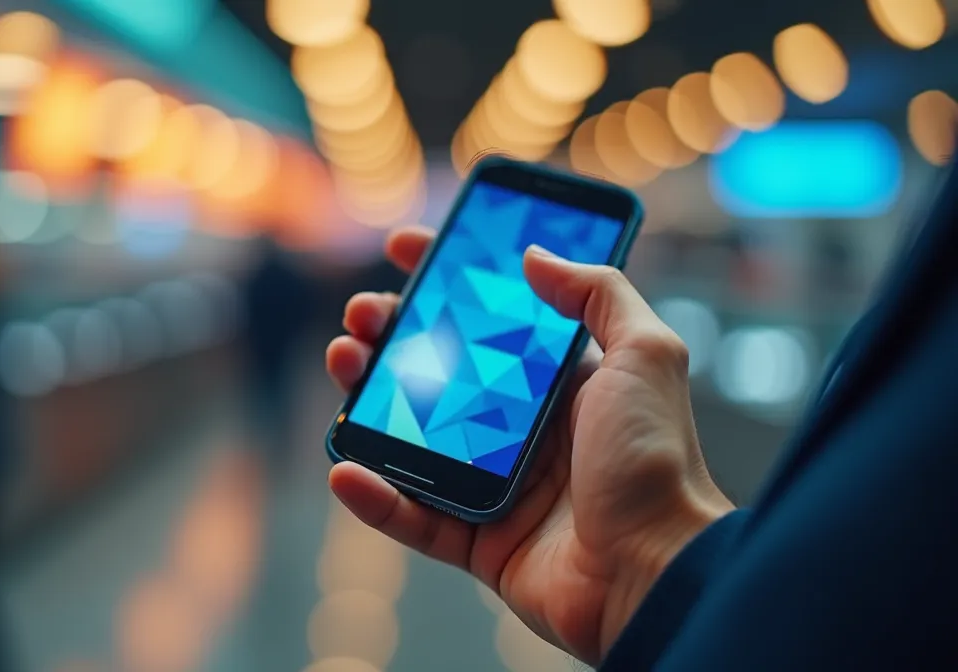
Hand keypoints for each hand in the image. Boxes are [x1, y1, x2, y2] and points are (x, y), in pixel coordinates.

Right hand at [326, 227, 733, 663]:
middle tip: (362, 316)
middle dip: (391, 335)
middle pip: (435, 373)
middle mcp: (520, 431)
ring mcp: (493, 486)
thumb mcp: (645, 355)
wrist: (659, 570)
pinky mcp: (476, 541)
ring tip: (344, 362)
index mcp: (556, 384)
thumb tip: (535, 254)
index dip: (446, 283)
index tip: (406, 248)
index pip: (489, 321)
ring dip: (366, 400)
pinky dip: (373, 495)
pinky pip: (411, 516)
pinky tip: (344, 468)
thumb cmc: (657, 462)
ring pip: (410, 437)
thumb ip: (600, 295)